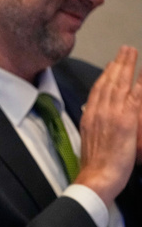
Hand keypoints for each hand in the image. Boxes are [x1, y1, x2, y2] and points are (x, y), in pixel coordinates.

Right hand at [78, 46, 141, 204]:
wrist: (96, 178)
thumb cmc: (94, 166)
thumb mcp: (89, 142)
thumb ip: (94, 126)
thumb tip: (95, 116)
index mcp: (89, 118)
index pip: (98, 90)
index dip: (105, 75)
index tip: (111, 63)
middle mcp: (99, 113)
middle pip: (109, 83)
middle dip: (118, 64)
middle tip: (125, 49)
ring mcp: (112, 116)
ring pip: (120, 85)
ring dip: (126, 67)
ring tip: (132, 53)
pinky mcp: (125, 122)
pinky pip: (133, 98)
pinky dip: (138, 85)